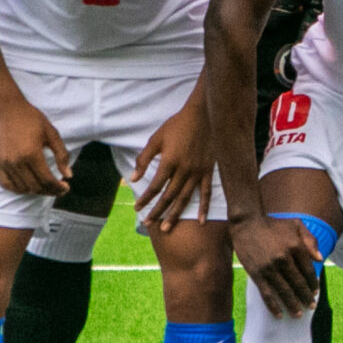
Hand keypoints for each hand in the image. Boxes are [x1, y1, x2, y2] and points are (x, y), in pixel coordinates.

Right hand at [0, 97, 70, 198]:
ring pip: (21, 188)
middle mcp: (17, 162)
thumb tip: (69, 175)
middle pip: (35, 186)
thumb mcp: (52, 133)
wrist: (6, 108)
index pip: (47, 180)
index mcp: (32, 154)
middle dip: (49, 191)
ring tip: (45, 188)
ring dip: (35, 191)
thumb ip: (61, 155)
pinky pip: (6, 183)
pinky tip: (27, 187)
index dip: (58, 188)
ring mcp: (4, 163)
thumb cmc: (31, 118)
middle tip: (58, 189)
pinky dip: (18, 189)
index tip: (65, 187)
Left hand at [132, 93, 212, 232]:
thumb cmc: (177, 125)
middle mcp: (184, 170)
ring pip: (185, 198)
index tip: (137, 208)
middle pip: (169, 196)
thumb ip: (144, 158)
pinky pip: (206, 192)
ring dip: (175, 214)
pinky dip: (203, 207)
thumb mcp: (156, 139)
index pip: (155, 186)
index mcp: (169, 161)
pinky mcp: (209, 171)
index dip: (145, 199)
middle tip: (149, 224)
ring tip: (167, 228)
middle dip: (157, 212)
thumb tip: (133, 178)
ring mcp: (198, 172)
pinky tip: (200, 221)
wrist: (204, 115)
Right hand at [234, 213, 321, 317]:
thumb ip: (310, 240)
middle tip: (311, 306)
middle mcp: (283, 258)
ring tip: (298, 314)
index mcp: (295, 246)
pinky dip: (273, 306)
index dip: (313, 283)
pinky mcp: (256, 273)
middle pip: (298, 283)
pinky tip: (279, 314)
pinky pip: (266, 293)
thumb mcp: (296, 225)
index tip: (316, 292)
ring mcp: (269, 267)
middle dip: (306, 297)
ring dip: (292, 304)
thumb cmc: (273, 224)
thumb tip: (319, 259)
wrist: (247, 224)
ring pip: (284, 291)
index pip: (308, 270)